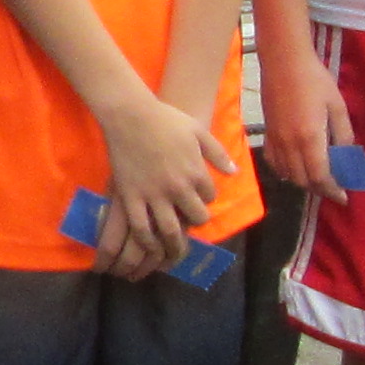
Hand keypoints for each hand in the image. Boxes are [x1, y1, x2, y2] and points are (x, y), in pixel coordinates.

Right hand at [91, 86, 224, 276]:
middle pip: (196, 216)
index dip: (206, 197)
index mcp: (196, 172)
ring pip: (170, 230)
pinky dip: (148, 241)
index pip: (210, 196)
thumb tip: (233, 172)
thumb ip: (218, 153)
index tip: (199, 196)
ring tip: (174, 249)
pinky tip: (150, 246)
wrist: (130, 116)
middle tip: (190, 220)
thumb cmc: (166, 119)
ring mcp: (154, 195)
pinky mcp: (131, 197)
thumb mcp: (199, 131)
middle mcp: (178, 188)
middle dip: (196, 220)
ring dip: (175, 243)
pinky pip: (141, 227)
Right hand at [259, 42, 344, 199]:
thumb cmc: (315, 79)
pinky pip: (274, 163)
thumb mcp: (337, 105)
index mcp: (310, 137)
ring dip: (304, 181)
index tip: (344, 196)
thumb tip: (346, 156)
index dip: (332, 190)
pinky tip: (295, 167)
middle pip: (303, 180)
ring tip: (318, 177)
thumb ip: (343, 134)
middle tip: (334, 186)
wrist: (283, 61)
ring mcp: (275, 140)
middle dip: (320, 188)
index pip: (320, 176)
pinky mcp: (266, 134)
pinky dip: (286, 172)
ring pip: (288, 174)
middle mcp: (290, 144)